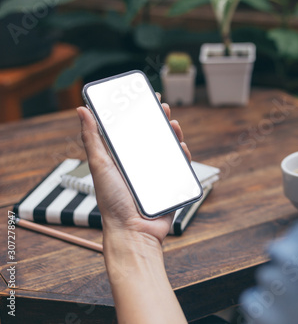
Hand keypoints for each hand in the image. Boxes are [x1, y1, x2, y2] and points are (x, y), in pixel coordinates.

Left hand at [77, 94, 190, 244]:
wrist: (134, 232)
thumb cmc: (113, 203)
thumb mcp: (100, 165)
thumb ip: (92, 138)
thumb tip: (82, 110)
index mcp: (122, 158)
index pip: (130, 130)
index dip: (137, 113)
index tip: (142, 98)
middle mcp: (140, 165)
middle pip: (152, 136)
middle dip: (157, 120)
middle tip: (161, 106)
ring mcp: (157, 174)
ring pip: (168, 149)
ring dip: (172, 134)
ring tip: (172, 123)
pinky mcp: (171, 184)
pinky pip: (180, 166)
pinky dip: (183, 155)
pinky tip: (181, 147)